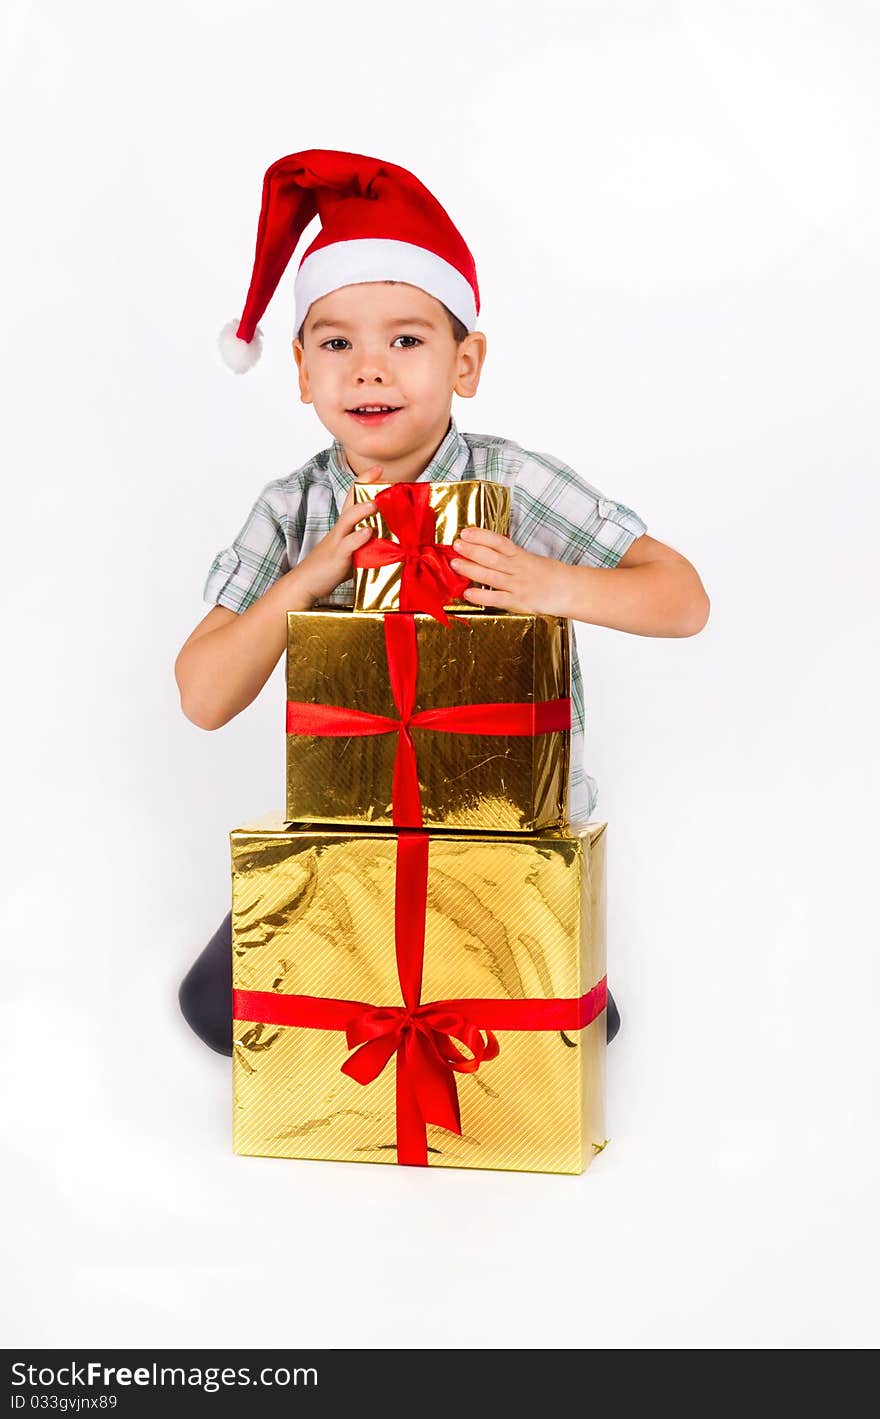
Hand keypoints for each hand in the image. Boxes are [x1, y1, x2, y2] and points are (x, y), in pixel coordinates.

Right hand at [295, 467, 380, 601]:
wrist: (305, 583)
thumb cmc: (331, 568)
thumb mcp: (352, 552)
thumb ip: (368, 544)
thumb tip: (392, 543)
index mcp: (344, 527)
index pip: (353, 498)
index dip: (364, 482)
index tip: (378, 468)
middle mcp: (341, 530)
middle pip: (350, 501)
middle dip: (363, 484)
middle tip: (379, 471)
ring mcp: (337, 541)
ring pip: (348, 520)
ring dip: (362, 509)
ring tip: (375, 502)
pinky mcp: (337, 556)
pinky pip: (348, 544)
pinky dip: (358, 537)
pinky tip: (368, 532)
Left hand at [449, 527, 573, 616]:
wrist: (567, 590)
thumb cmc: (546, 574)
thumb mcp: (528, 558)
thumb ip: (508, 556)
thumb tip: (483, 549)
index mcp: (520, 555)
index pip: (498, 542)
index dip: (481, 536)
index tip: (466, 532)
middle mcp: (517, 568)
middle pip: (491, 557)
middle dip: (471, 550)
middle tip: (456, 545)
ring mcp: (516, 585)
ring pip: (490, 576)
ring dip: (470, 569)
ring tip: (455, 564)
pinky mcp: (517, 601)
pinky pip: (496, 598)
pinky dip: (480, 596)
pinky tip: (467, 593)